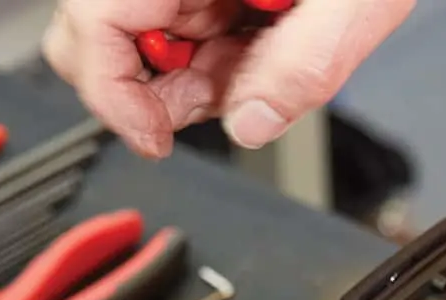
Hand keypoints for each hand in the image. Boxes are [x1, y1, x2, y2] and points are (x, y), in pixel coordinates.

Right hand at [43, 0, 414, 157]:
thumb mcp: (354, 1)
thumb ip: (302, 64)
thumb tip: (251, 124)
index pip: (92, 23)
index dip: (112, 95)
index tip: (154, 139)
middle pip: (98, 38)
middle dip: (153, 91)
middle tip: (225, 94)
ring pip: (141, 44)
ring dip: (195, 77)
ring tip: (262, 55)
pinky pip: (182, 31)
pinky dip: (216, 59)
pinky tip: (261, 41)